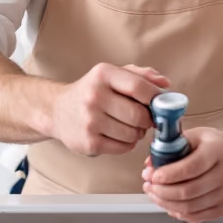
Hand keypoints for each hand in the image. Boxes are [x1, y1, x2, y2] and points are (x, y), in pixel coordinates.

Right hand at [50, 63, 169, 155]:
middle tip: (145, 119)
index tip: (161, 104)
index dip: (156, 98)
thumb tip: (165, 84)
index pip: (139, 87)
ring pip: (133, 134)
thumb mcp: (112, 75)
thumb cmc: (91, 91)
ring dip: (138, 133)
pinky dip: (127, 144)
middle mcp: (95, 96)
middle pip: (139, 115)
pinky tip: (118, 135)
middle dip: (148, 120)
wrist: (57, 110)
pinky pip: (123, 148)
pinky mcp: (89, 142)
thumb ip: (141, 75)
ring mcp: (90, 121)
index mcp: (103, 74)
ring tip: (129, 126)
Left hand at [142, 127, 222, 222]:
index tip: (151, 175)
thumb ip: (172, 146)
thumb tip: (150, 164)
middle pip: (188, 191)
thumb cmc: (214, 146)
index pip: (191, 167)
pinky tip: (169, 203)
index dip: (168, 174)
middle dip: (161, 191)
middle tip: (148, 185)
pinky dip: (177, 213)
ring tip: (154, 194)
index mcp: (218, 150)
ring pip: (189, 207)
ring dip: (165, 203)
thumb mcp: (195, 135)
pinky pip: (196, 217)